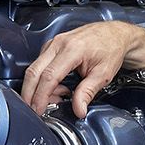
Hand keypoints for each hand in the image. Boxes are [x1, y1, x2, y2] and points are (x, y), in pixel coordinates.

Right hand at [20, 21, 144, 116]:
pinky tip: (57, 88)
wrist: (114, 34)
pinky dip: (43, 81)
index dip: (41, 96)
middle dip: (29, 94)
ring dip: (38, 88)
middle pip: (33, 72)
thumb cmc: (110, 49)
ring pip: (34, 69)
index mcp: (72, 49)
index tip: (38, 110)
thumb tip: (78, 109)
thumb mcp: (104, 75)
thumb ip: (88, 92)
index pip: (49, 76)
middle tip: (34, 110)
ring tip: (57, 98)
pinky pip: (39, 65)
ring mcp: (53, 43)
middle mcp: (58, 44)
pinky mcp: (51, 46)